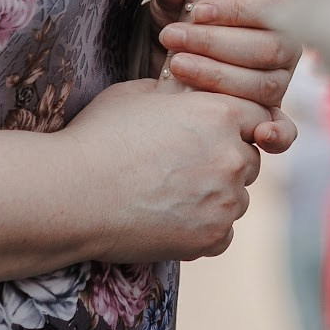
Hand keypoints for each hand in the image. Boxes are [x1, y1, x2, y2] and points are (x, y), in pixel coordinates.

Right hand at [60, 76, 268, 261]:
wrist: (70, 194)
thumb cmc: (97, 138)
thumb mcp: (137, 95)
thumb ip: (176, 93)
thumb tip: (187, 93)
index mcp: (220, 114)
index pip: (259, 118)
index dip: (238, 127)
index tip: (216, 136)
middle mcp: (232, 156)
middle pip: (250, 161)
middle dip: (225, 164)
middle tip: (185, 169)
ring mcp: (224, 200)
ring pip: (237, 200)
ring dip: (215, 199)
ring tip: (170, 196)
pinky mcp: (210, 236)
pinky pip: (222, 235)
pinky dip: (203, 230)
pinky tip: (171, 220)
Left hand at [149, 0, 300, 153]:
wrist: (162, 72)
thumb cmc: (178, 27)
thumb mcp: (172, 2)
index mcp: (277, 8)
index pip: (275, 7)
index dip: (238, 11)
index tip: (196, 11)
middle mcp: (287, 47)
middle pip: (269, 49)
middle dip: (217, 45)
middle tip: (172, 39)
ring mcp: (280, 84)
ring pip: (265, 86)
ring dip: (219, 78)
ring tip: (175, 67)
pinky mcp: (267, 118)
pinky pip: (285, 130)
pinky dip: (277, 135)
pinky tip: (258, 135)